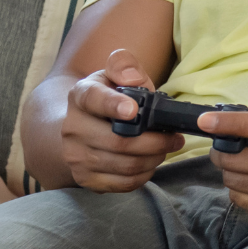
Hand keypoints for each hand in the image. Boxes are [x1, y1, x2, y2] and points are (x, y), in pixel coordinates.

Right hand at [61, 48, 183, 191]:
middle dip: (155, 141)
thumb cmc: (109, 97)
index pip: (93, 99)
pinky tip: (151, 162)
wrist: (82, 126)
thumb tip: (134, 78)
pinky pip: (123, 183)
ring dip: (154, 158)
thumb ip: (124, 65)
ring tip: (166, 148)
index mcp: (80, 96)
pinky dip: (145, 174)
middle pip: (119, 141)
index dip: (113, 105)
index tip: (133, 110)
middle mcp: (72, 128)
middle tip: (174, 137)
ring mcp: (76, 157)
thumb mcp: (114, 74)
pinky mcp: (86, 179)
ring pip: (125, 165)